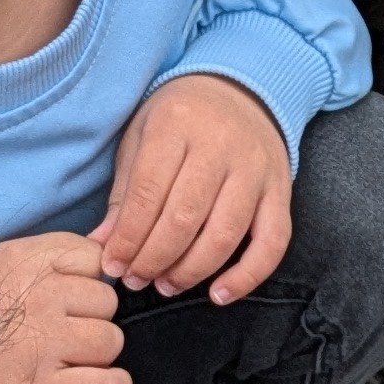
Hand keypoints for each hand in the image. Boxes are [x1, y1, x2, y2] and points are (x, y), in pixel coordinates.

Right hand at [0, 231, 127, 383]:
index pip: (94, 258)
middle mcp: (44, 296)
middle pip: (107, 302)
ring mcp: (47, 343)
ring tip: (64, 362)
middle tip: (60, 335)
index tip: (69, 297)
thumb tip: (84, 270)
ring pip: (111, 342)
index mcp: (29, 260)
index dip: (86, 281)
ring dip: (95, 355)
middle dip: (90, 319)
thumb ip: (38, 263)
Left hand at [98, 74, 293, 299]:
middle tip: (134, 279)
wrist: (241, 88)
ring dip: (190, 271)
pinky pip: (273, 241)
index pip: (148, 194)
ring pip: (224, 234)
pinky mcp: (281, 190)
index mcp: (176, 124)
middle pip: (185, 218)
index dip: (127, 238)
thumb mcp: (143, 137)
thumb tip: (103, 245)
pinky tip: (219, 294)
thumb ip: (125, 192)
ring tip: (165, 285)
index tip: (112, 265)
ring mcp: (255, 169)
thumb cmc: (181, 118)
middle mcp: (220, 145)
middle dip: (154, 258)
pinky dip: (248, 275)